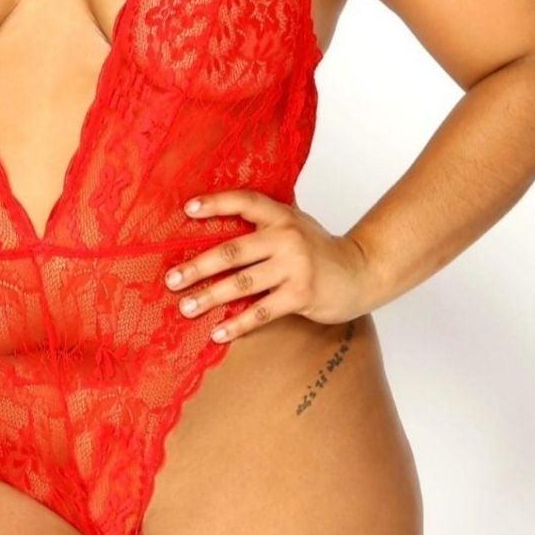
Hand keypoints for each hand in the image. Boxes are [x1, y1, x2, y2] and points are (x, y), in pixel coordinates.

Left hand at [165, 189, 375, 337]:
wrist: (362, 271)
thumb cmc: (320, 250)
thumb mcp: (295, 225)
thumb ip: (264, 222)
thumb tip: (217, 225)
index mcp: (282, 216)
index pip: (244, 202)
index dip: (215, 204)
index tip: (187, 210)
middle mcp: (286, 237)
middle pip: (232, 251)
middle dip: (197, 267)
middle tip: (171, 279)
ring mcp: (294, 267)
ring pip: (241, 284)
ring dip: (209, 297)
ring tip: (186, 308)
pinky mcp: (300, 295)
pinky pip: (260, 311)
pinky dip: (236, 324)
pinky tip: (217, 333)